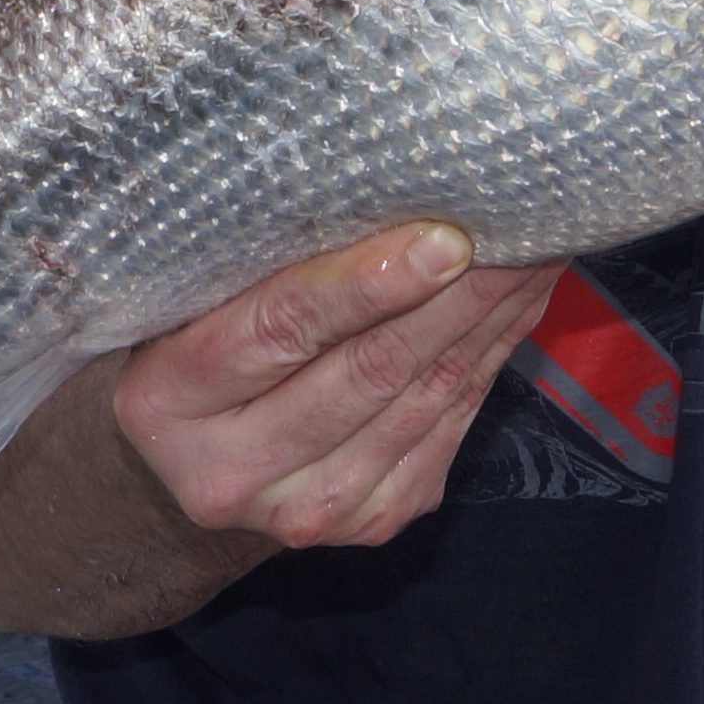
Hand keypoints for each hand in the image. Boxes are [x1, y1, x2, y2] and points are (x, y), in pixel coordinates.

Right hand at [112, 222, 559, 550]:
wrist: (197, 459)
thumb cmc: (195, 342)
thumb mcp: (195, 296)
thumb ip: (263, 258)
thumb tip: (389, 183)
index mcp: (166, 400)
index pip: (282, 329)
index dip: (368, 282)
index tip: (446, 237)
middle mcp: (229, 472)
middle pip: (369, 370)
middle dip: (458, 293)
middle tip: (521, 226)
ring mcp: (306, 511)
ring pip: (423, 399)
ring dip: (491, 319)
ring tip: (537, 250)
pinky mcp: (370, 520)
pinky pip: (448, 425)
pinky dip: (491, 357)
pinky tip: (518, 303)